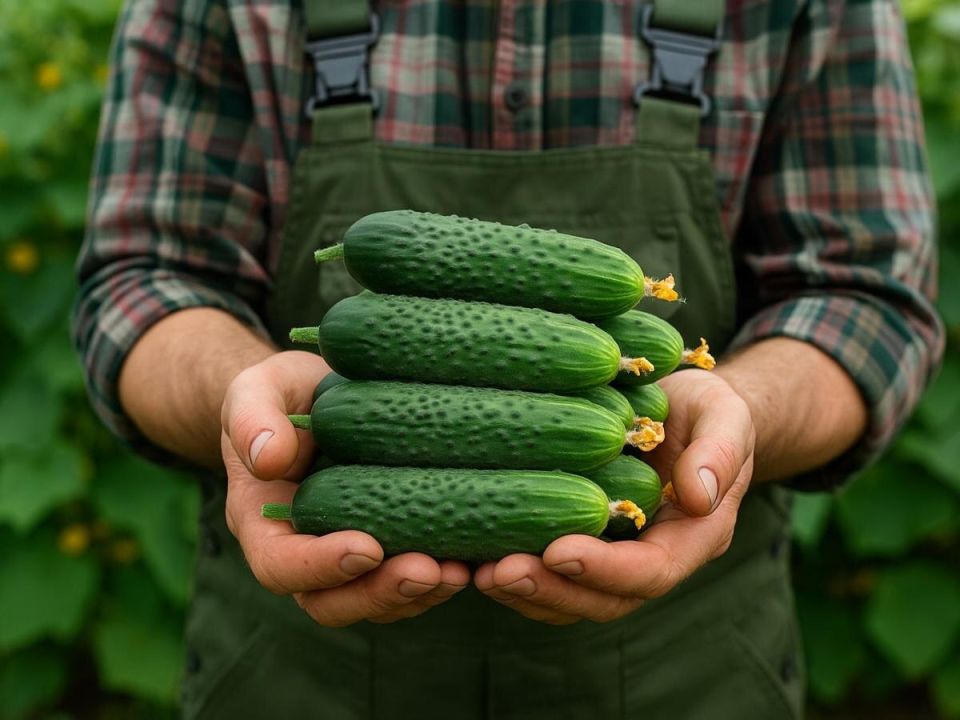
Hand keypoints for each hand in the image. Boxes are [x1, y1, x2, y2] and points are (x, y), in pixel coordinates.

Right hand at [221, 351, 469, 625]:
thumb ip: (252, 418)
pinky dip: (439, 578)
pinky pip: (406, 582)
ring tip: (459, 570)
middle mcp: (302, 552)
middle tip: (427, 571)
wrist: (313, 395)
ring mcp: (344, 555)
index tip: (367, 547)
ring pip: (374, 602)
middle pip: (331, 602)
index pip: (280, 565)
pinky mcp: (387, 545)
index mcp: (262, 523)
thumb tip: (269, 459)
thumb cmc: (281, 393)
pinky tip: (475, 557)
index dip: (321, 567)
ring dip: (418, 594)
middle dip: (380, 593)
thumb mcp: (257, 390)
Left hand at [475, 369, 753, 623]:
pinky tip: (475, 554)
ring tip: (479, 572)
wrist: (687, 411)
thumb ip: (719, 452)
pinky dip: (516, 571)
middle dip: (552, 591)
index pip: (652, 571)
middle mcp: (652, 558)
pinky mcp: (582, 539)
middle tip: (501, 573)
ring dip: (526, 591)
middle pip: (604, 600)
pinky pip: (552, 572)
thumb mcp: (725, 416)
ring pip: (572, 597)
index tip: (559, 551)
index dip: (605, 569)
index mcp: (693, 538)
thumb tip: (698, 496)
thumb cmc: (708, 410)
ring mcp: (616, 554)